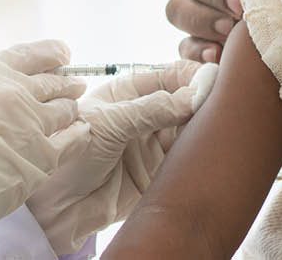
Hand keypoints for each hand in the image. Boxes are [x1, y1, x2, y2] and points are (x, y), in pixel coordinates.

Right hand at [0, 40, 89, 247]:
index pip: (28, 54)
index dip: (50, 51)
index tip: (63, 52)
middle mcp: (17, 92)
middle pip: (53, 81)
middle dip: (66, 81)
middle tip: (75, 83)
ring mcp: (33, 123)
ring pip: (66, 109)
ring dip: (72, 107)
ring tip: (74, 110)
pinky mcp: (44, 156)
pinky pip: (73, 140)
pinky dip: (79, 133)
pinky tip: (82, 133)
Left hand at [25, 60, 219, 253]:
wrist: (61, 207)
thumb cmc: (71, 154)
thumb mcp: (109, 124)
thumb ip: (151, 109)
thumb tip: (193, 96)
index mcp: (126, 92)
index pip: (167, 75)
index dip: (190, 75)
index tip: (211, 77)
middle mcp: (143, 113)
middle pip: (185, 99)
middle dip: (203, 98)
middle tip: (220, 102)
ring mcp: (154, 141)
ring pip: (191, 126)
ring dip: (205, 125)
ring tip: (215, 125)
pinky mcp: (162, 169)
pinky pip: (189, 155)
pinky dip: (201, 150)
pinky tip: (209, 147)